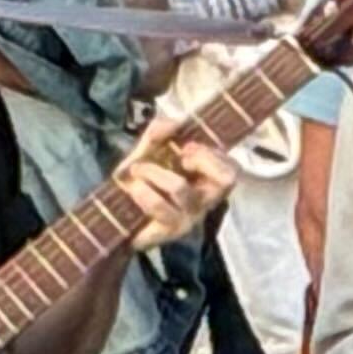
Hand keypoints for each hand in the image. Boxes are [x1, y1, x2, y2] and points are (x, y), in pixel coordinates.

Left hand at [112, 115, 235, 252]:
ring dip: (155, 172)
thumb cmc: (144, 179)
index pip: (233, 169)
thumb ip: (160, 131)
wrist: (119, 214)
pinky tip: (134, 187)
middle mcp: (206, 199)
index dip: (214, 154)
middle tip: (179, 157)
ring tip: (138, 170)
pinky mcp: (170, 230)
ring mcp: (190, 217)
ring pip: (181, 187)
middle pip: (226, 179)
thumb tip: (174, 123)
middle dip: (200, 158)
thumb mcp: (151, 149)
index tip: (187, 147)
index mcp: (209, 178)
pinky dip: (143, 191)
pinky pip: (160, 206)